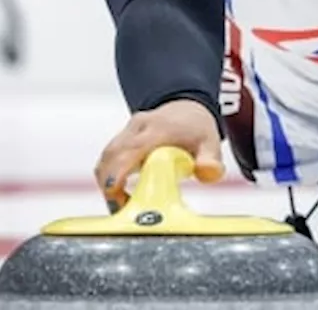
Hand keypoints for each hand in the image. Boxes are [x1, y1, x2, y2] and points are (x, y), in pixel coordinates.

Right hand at [94, 99, 225, 212]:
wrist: (187, 110)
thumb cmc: (198, 130)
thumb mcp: (211, 144)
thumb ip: (211, 160)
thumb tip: (209, 172)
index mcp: (161, 128)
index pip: (134, 148)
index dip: (120, 169)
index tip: (113, 190)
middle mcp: (140, 126)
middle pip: (114, 153)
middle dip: (110, 181)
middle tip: (120, 207)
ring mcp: (128, 130)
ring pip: (107, 156)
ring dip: (107, 181)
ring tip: (122, 204)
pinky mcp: (121, 138)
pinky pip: (107, 158)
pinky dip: (108, 177)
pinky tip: (121, 194)